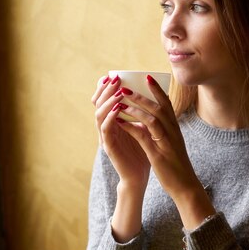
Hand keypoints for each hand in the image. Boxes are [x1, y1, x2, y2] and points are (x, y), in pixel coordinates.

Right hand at [91, 75, 150, 189]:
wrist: (141, 175)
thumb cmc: (142, 151)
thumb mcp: (142, 128)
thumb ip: (140, 113)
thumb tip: (149, 93)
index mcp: (114, 122)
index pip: (105, 100)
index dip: (106, 88)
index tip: (113, 74)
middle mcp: (107, 128)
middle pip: (99, 104)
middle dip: (106, 90)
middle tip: (114, 78)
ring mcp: (106, 137)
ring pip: (99, 115)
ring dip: (108, 101)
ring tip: (117, 91)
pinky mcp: (109, 148)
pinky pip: (106, 130)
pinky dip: (110, 118)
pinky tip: (117, 109)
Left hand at [115, 75, 214, 228]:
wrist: (185, 186)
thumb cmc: (176, 165)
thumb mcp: (171, 144)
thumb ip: (163, 131)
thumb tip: (151, 119)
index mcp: (175, 129)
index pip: (167, 104)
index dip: (157, 90)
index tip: (147, 78)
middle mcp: (173, 132)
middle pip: (159, 107)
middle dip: (142, 95)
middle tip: (126, 87)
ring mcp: (166, 142)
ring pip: (153, 119)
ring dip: (136, 108)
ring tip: (121, 101)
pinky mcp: (159, 154)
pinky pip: (144, 137)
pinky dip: (132, 127)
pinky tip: (120, 122)